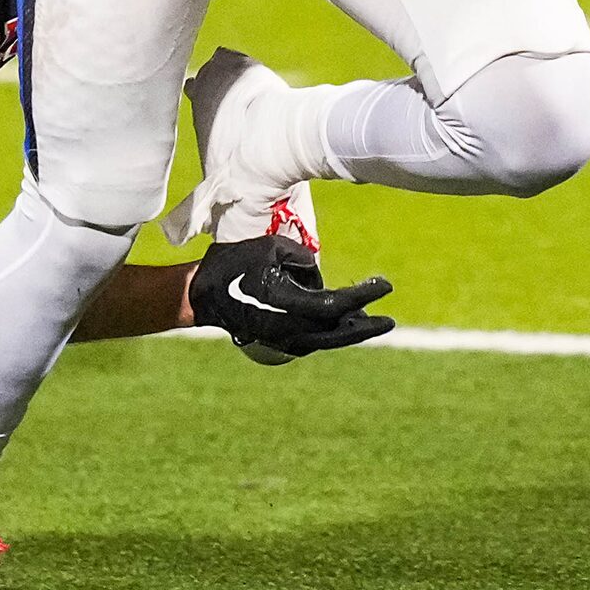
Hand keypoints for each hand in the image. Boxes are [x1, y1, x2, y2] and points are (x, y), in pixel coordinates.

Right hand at [189, 233, 393, 365]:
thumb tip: (318, 277)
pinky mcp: (278, 341)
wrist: (200, 295)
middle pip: (338, 332)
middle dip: (365, 326)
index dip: (364, 295)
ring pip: (327, 340)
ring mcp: (284, 339)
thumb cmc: (232, 266)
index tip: (385, 285)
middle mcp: (290, 328)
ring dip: (350, 332)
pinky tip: (342, 326)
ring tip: (370, 322)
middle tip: (389, 321)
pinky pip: (314, 340)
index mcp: (290, 305)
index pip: (337, 305)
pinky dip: (331, 333)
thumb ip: (304, 259)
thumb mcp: (270, 248)